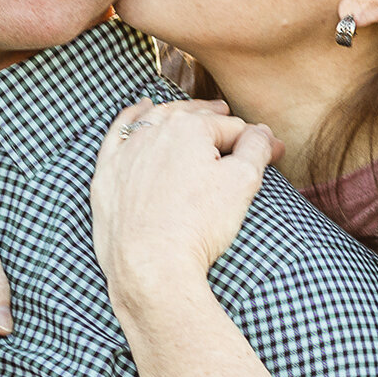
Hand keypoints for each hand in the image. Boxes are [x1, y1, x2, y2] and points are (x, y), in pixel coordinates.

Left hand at [91, 99, 281, 292]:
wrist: (151, 266)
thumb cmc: (198, 225)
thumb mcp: (242, 183)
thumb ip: (256, 148)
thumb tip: (263, 132)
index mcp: (190, 129)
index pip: (231, 128)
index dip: (254, 141)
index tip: (270, 152)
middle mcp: (154, 132)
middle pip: (192, 117)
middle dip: (214, 117)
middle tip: (231, 121)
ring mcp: (126, 152)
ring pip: (155, 121)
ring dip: (175, 113)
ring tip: (191, 112)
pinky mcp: (107, 173)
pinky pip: (118, 134)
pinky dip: (132, 118)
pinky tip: (141, 110)